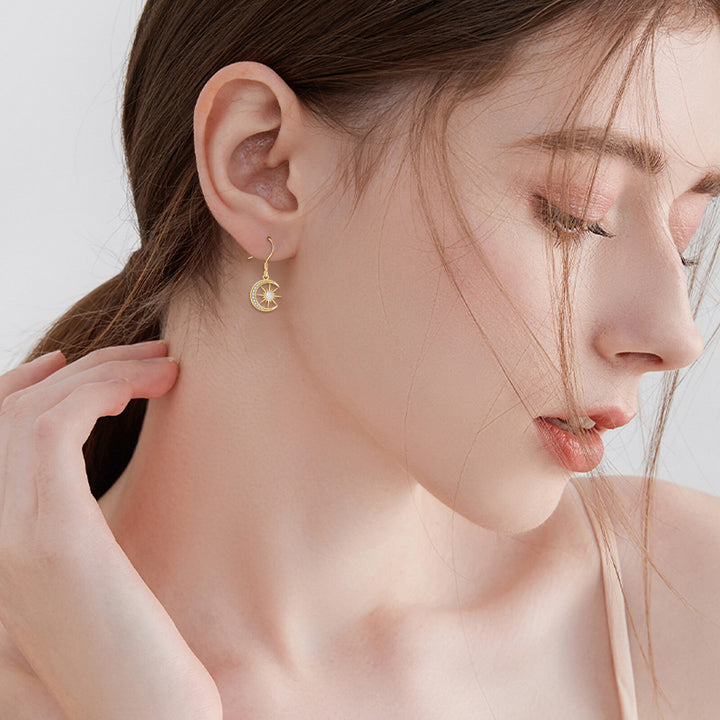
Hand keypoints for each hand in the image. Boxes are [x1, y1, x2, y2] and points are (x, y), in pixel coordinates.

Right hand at [0, 342, 222, 719]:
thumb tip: (81, 485)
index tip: (68, 362)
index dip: (20, 388)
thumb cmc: (130, 662)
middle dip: (80, 369)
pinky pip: (55, 427)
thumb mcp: (89, 584)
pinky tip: (144, 387)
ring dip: (101, 372)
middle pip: (8, 413)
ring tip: (163, 364)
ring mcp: (2, 536)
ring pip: (33, 411)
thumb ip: (68, 531)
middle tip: (144, 352)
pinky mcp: (46, 535)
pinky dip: (98, 391)